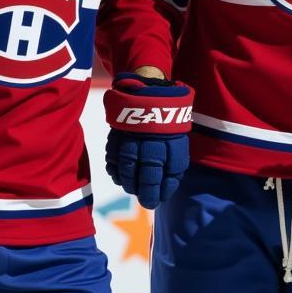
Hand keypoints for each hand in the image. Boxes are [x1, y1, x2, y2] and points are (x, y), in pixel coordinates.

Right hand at [103, 74, 193, 207]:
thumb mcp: (177, 135)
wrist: (147, 89)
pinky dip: (116, 171)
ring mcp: (134, 136)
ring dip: (130, 184)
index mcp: (173, 139)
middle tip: (148, 203)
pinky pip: (114, 158)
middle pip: (150, 172)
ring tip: (133, 191)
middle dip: (148, 192)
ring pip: (129, 167)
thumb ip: (174, 159)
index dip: (166, 188)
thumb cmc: (165, 118)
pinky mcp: (117, 133)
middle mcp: (154, 138)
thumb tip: (167, 187)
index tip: (161, 198)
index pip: (171, 171)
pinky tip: (120, 178)